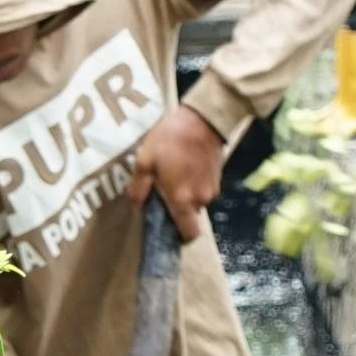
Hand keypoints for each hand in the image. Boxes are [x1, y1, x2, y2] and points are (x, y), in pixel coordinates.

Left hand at [130, 104, 223, 241]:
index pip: (188, 234)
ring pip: (196, 202)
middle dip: (177, 209)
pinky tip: (185, 166)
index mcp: (182, 200)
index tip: (166, 225)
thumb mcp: (145, 161)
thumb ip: (139, 189)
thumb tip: (136, 208)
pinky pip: (203, 189)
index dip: (178, 235)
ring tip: (173, 174)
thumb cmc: (171, 140)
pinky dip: (194, 184)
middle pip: (189, 217)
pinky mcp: (218, 178)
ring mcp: (212, 189)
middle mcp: (200, 200)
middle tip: (163, 190)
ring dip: (185, 195)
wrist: (203, 119)